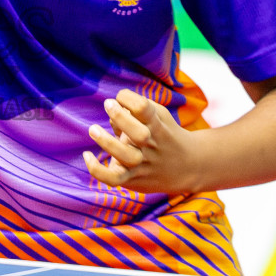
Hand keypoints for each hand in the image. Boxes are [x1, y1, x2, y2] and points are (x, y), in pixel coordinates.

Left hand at [83, 89, 203, 194]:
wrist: (188, 167)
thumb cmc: (166, 135)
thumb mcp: (160, 117)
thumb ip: (138, 111)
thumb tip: (113, 111)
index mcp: (157, 126)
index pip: (144, 108)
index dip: (129, 98)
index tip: (119, 97)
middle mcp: (151, 145)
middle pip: (138, 133)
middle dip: (122, 117)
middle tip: (108, 104)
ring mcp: (142, 164)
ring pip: (125, 156)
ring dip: (107, 142)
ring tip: (93, 128)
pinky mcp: (132, 179)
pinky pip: (113, 179)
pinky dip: (97, 170)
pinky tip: (87, 155)